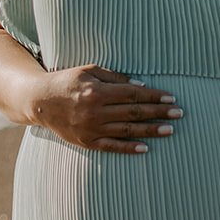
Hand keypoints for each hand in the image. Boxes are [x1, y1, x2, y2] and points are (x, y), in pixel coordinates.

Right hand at [31, 64, 182, 153]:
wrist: (40, 102)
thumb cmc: (67, 81)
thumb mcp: (89, 71)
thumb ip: (114, 78)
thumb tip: (141, 85)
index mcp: (97, 91)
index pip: (133, 94)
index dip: (154, 96)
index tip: (172, 97)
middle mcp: (95, 111)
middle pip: (134, 113)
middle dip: (158, 112)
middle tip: (179, 113)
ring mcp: (91, 129)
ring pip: (127, 131)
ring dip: (150, 131)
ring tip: (170, 130)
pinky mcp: (86, 142)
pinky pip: (112, 146)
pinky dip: (129, 148)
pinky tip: (146, 148)